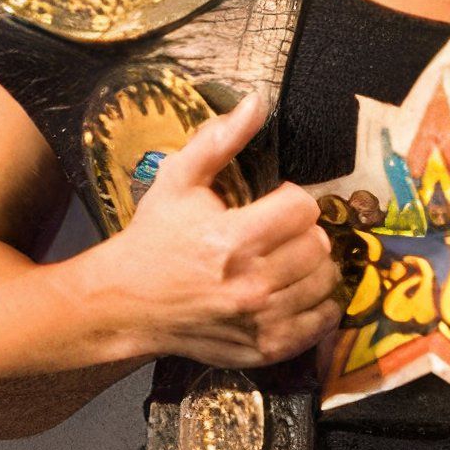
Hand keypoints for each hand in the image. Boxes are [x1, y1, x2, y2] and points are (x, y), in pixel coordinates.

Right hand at [80, 89, 342, 368]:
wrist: (124, 303)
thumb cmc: (153, 238)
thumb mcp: (177, 180)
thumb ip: (220, 140)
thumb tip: (259, 100)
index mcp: (232, 239)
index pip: (303, 209)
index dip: (293, 199)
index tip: (275, 202)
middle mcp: (251, 283)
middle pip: (319, 246)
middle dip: (304, 232)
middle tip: (280, 232)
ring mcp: (259, 321)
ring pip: (325, 282)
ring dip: (313, 267)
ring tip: (286, 259)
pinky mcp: (264, 349)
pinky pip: (319, 324)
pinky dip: (319, 307)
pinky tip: (299, 291)